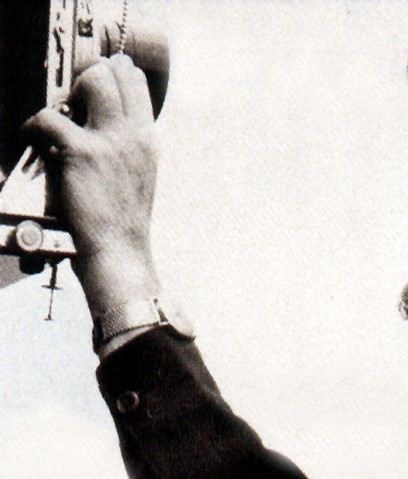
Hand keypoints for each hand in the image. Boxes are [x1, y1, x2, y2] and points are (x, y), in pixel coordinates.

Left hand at [22, 55, 160, 313]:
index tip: (95, 77)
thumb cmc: (121, 221)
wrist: (119, 251)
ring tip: (58, 117)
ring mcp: (110, 141)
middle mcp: (134, 135)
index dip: (112, 72)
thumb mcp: (138, 176)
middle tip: (72, 98)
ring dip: (68, 94)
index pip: (136, 83)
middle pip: (114, 74)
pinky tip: (34, 140)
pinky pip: (49, 117)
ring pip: (91, 83)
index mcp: (148, 140)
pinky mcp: (81, 152)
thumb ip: (126, 146)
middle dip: (88, 76)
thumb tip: (99, 123)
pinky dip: (34, 125)